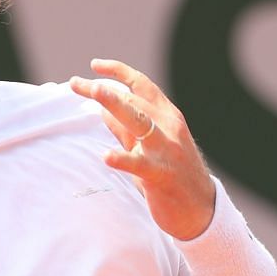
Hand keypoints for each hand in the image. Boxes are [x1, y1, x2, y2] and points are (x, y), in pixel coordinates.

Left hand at [68, 58, 215, 240]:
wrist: (201, 210)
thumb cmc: (171, 176)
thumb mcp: (148, 146)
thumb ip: (126, 129)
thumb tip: (101, 110)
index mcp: (167, 116)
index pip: (142, 85)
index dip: (118, 72)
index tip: (94, 65)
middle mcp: (168, 127)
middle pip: (133, 100)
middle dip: (103, 90)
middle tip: (75, 84)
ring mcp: (166, 150)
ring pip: (139, 121)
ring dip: (116, 106)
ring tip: (95, 95)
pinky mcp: (160, 175)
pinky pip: (139, 164)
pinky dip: (122, 159)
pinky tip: (105, 156)